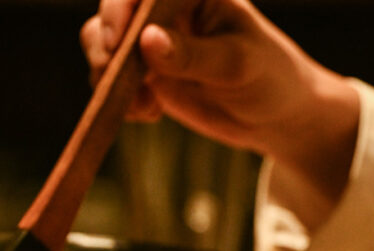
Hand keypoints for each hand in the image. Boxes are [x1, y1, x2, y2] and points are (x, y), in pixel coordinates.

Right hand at [80, 0, 359, 201]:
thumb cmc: (269, 79)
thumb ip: (192, 55)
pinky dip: (116, 95)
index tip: (121, 42)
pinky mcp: (142, 68)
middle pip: (113, 6)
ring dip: (108, 72)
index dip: (121, 5)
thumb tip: (147, 41)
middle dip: (108, 43)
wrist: (274, 117)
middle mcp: (167, 5)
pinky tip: (149, 113)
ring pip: (99, 38)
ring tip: (143, 105)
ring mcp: (151, 36)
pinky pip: (107, 73)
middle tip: (121, 79)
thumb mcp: (237, 65)